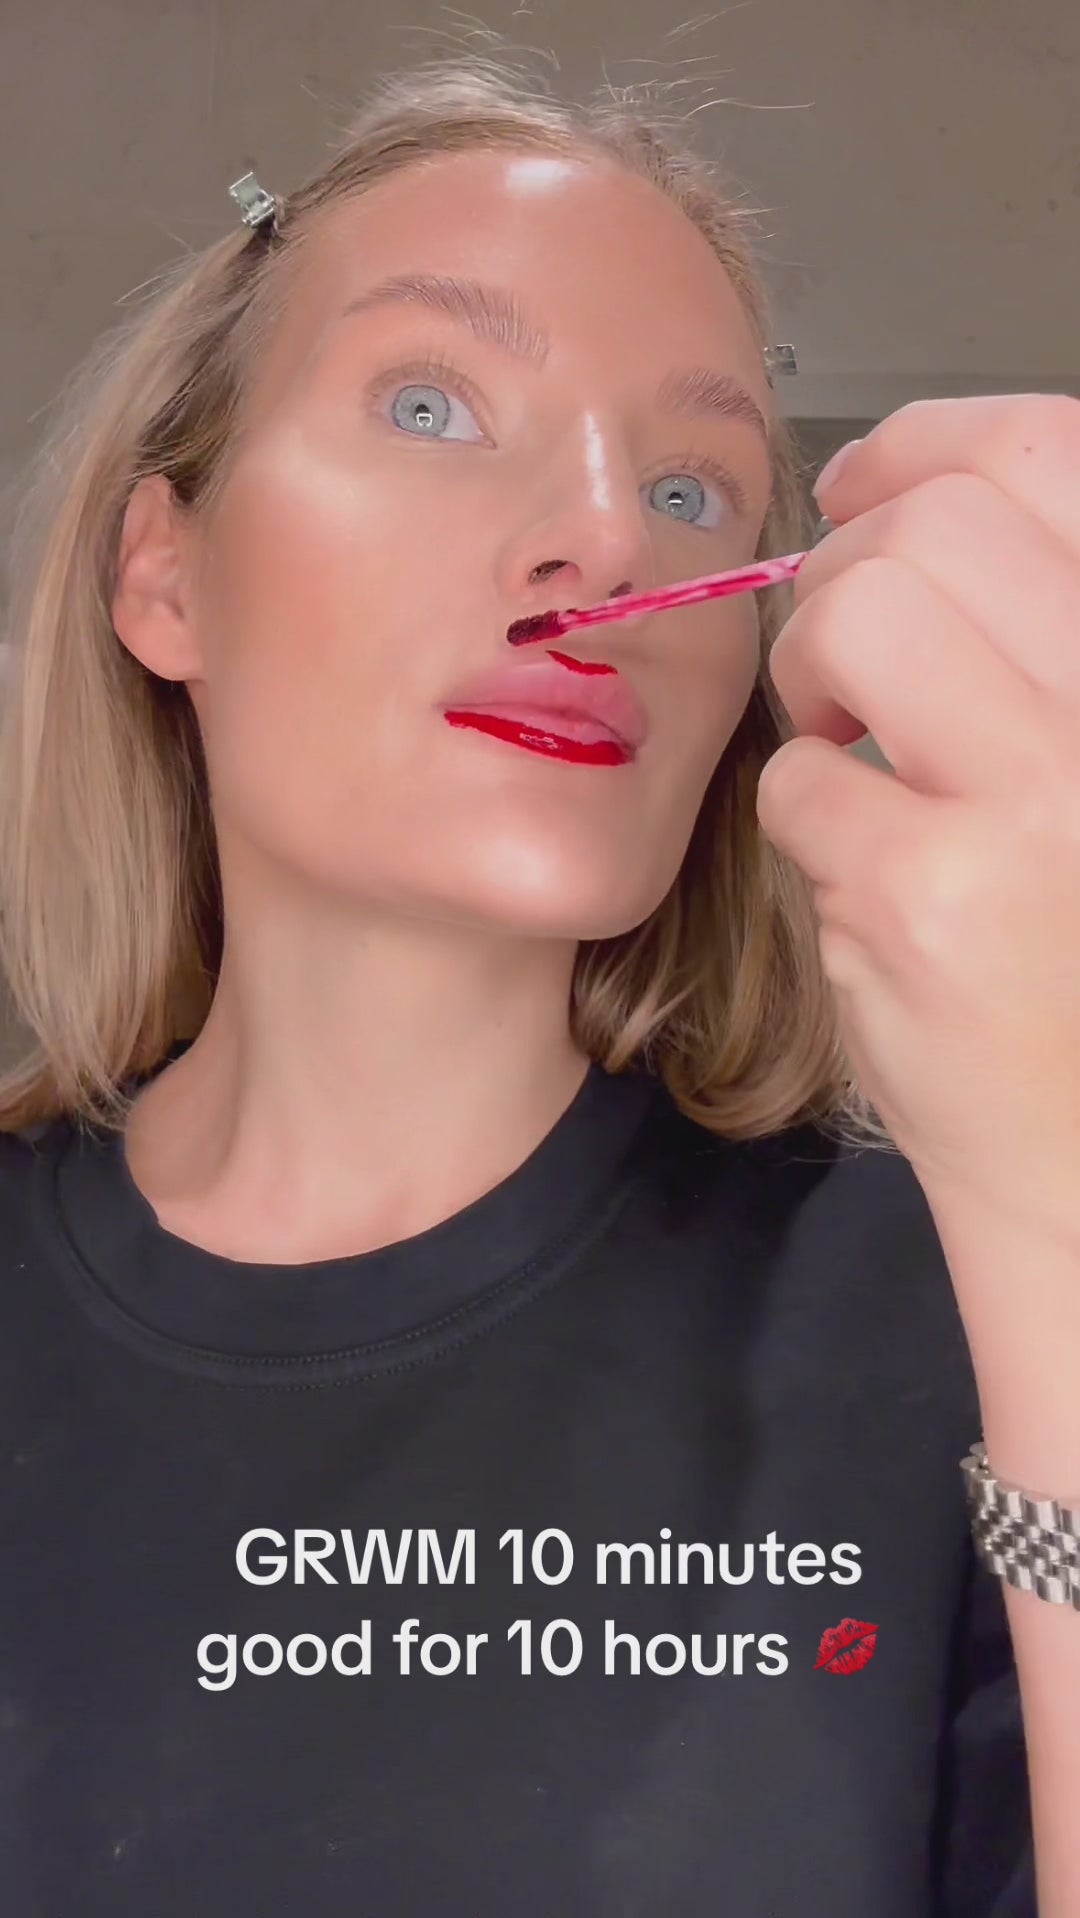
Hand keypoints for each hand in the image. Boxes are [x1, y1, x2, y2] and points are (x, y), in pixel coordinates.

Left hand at [756, 394, 1079, 1245]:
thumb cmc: (1078, 937)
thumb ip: (1039, 626)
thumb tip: (899, 490)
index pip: (1049, 450)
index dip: (924, 445)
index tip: (863, 485)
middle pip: (932, 525)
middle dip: (851, 577)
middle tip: (853, 673)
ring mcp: (1046, 797)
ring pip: (860, 614)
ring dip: (814, 673)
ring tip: (851, 746)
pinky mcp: (934, 894)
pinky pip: (802, 777)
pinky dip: (807, 813)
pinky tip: (865, 867)